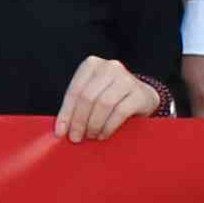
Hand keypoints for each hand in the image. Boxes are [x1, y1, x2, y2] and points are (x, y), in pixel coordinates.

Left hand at [54, 58, 168, 144]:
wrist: (143, 95)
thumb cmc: (111, 96)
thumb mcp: (92, 94)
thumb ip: (77, 105)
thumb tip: (61, 129)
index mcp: (92, 64)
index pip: (74, 91)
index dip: (66, 113)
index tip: (60, 132)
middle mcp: (109, 67)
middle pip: (88, 97)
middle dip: (79, 121)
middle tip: (76, 137)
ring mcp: (126, 79)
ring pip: (103, 104)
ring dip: (94, 124)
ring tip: (91, 136)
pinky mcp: (139, 93)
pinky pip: (120, 112)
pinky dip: (108, 126)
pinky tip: (103, 134)